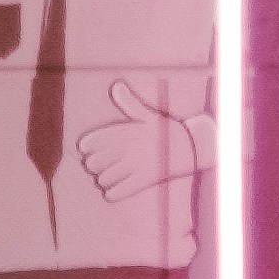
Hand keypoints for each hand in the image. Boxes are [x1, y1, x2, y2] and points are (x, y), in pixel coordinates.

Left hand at [75, 80, 197, 202]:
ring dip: (103, 180)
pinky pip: (117, 192)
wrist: (193, 147)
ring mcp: (135, 165)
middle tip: (99, 166)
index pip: (89, 143)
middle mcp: (127, 148)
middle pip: (92, 163)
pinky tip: (114, 190)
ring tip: (108, 178)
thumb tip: (116, 86)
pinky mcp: (144, 180)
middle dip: (93, 166)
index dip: (86, 148)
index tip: (90, 149)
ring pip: (103, 179)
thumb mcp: (148, 115)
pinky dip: (111, 193)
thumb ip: (129, 103)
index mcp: (125, 132)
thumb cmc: (168, 130)